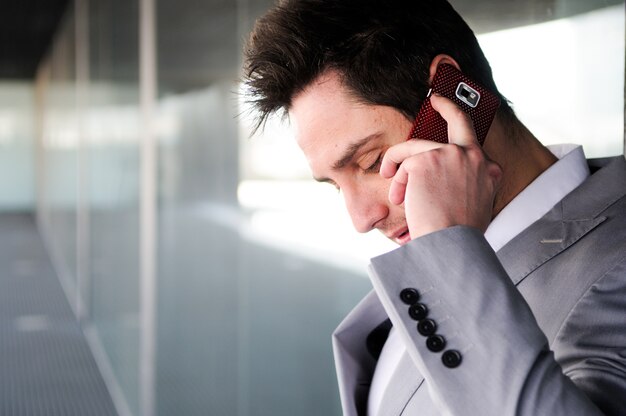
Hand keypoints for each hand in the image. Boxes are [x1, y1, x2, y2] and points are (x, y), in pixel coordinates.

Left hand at [380, 94, 501, 238]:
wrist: (451, 246)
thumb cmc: (457, 236)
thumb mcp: (473, 207)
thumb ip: (466, 186)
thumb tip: (442, 180)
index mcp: (489, 170)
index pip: (474, 144)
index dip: (460, 131)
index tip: (451, 115)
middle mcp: (474, 157)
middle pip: (459, 119)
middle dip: (448, 105)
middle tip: (436, 100)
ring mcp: (451, 154)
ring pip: (416, 147)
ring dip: (401, 169)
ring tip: (397, 193)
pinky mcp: (426, 159)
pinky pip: (402, 162)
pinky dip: (396, 179)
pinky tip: (399, 198)